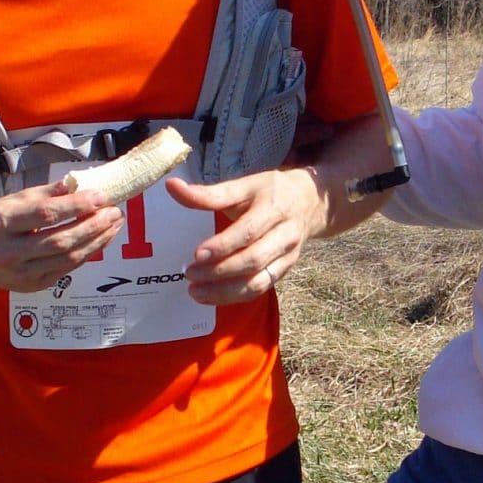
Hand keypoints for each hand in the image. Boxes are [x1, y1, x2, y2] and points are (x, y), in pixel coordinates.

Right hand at [0, 181, 122, 291]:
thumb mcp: (11, 201)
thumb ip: (45, 194)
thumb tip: (78, 184)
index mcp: (1, 224)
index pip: (45, 215)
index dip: (76, 206)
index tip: (101, 196)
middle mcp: (10, 253)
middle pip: (61, 241)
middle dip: (93, 226)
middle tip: (115, 212)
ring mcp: (21, 274)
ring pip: (68, 258)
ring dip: (97, 241)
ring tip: (114, 224)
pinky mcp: (32, 286)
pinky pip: (67, 269)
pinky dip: (87, 253)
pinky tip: (100, 239)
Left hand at [169, 169, 323, 304]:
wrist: (309, 203)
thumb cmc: (270, 192)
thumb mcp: (244, 186)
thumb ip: (209, 193)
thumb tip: (172, 187)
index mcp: (273, 208)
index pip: (248, 232)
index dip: (223, 245)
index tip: (197, 254)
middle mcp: (284, 235)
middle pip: (253, 260)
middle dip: (219, 271)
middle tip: (189, 273)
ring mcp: (287, 257)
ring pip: (258, 282)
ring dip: (225, 291)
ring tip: (196, 291)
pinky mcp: (284, 271)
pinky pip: (260, 289)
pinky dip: (235, 296)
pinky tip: (212, 296)